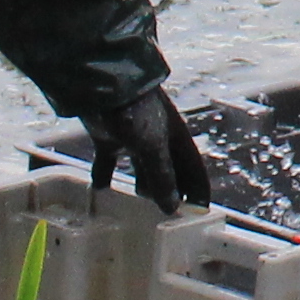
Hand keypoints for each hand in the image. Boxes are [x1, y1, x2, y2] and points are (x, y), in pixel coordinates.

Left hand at [77, 85, 212, 212]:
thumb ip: (162, 176)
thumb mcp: (154, 146)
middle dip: (170, 190)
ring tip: (141, 203)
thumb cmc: (137, 111)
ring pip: (141, 166)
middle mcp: (158, 138)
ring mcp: (132, 137)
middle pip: (168, 169)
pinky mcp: (109, 137)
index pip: (193, 168)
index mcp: (176, 138)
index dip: (197, 189)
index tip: (199, 212)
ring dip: (142, 183)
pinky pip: (107, 161)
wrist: (104, 86)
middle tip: (169, 214)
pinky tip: (100, 189)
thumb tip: (172, 206)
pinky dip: (104, 175)